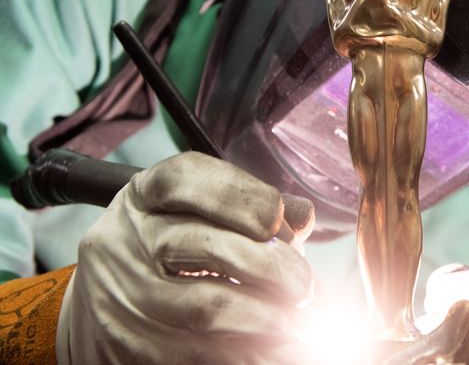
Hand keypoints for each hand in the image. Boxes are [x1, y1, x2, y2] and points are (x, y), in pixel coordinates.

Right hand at [56, 152, 315, 363]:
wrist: (104, 300)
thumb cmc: (168, 245)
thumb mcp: (195, 210)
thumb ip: (251, 206)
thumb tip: (300, 217)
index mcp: (144, 195)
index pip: (184, 179)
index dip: (241, 195)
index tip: (279, 217)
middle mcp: (126, 240)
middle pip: (204, 247)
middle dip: (272, 267)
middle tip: (305, 285)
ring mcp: (125, 294)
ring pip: (207, 307)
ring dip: (268, 318)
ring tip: (300, 321)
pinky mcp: (131, 343)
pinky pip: (200, 351)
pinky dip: (248, 350)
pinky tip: (275, 347)